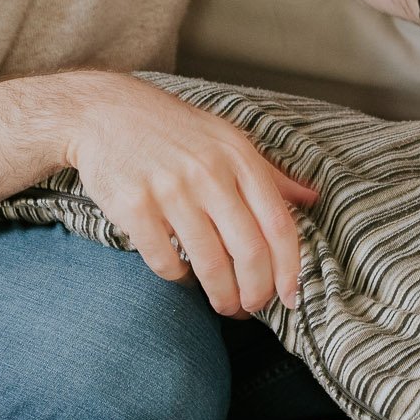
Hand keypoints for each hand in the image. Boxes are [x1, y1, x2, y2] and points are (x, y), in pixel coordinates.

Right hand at [61, 74, 318, 315]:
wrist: (107, 113)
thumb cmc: (175, 131)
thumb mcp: (228, 140)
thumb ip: (269, 174)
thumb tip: (312, 197)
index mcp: (239, 158)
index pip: (279, 225)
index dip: (289, 269)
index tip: (290, 296)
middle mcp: (210, 173)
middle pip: (250, 251)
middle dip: (256, 291)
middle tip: (253, 306)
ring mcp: (171, 189)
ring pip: (210, 262)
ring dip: (222, 295)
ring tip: (225, 305)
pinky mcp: (135, 206)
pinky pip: (165, 260)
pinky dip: (178, 278)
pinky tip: (183, 277)